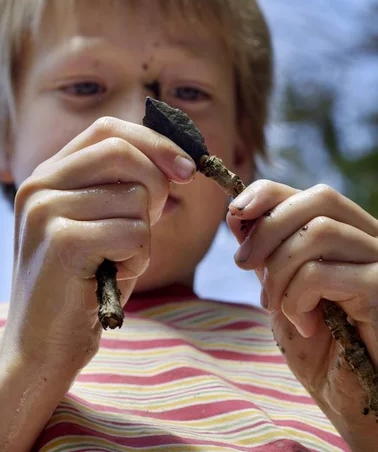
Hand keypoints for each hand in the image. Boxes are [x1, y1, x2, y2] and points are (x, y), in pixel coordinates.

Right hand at [5, 117, 194, 373]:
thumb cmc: (83, 283)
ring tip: (115, 261)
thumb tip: (176, 160)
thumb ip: (125, 186)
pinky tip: (112, 277)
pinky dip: (138, 259)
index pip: (107, 130)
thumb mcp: (102, 222)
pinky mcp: (62, 241)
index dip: (154, 142)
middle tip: (152, 221)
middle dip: (157, 185)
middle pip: (123, 152)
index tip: (188, 168)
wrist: (41, 348)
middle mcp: (40, 184)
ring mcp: (46, 210)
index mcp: (48, 174)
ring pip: (136, 197)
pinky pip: (135, 232)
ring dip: (144, 236)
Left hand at [227, 180, 377, 446]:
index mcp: (353, 238)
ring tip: (277, 306)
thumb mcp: (284, 293)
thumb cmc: (324, 351)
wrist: (357, 405)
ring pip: (317, 233)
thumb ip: (268, 254)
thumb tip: (238, 213)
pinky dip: (296, 298)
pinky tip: (305, 326)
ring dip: (279, 270)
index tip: (235, 212)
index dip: (270, 193)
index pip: (314, 194)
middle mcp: (374, 242)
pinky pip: (322, 273)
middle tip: (242, 263)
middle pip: (320, 199)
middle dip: (268, 227)